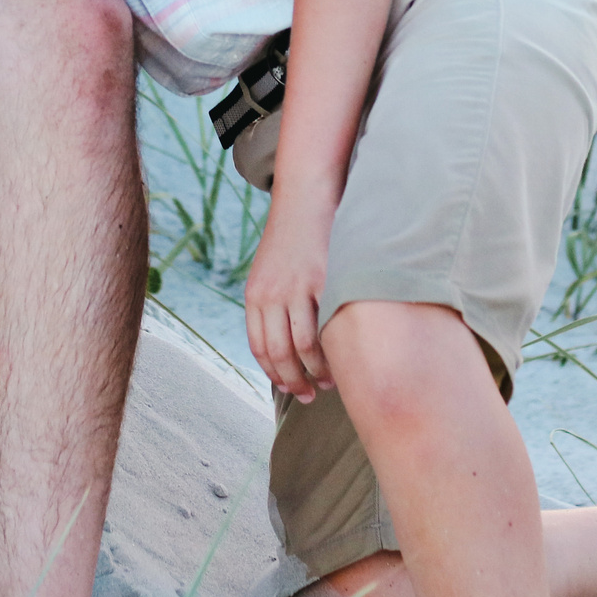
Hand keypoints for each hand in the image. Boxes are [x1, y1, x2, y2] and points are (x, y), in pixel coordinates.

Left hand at [245, 198, 337, 400]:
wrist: (305, 200)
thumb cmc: (291, 241)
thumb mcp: (269, 272)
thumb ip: (270, 304)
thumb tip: (282, 344)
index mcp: (254, 295)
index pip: (259, 348)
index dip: (274, 374)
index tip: (289, 388)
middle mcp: (270, 295)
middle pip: (279, 354)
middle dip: (294, 381)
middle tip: (309, 395)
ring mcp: (296, 290)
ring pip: (303, 347)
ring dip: (316, 372)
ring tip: (327, 382)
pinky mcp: (322, 283)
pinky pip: (325, 328)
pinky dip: (331, 351)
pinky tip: (341, 360)